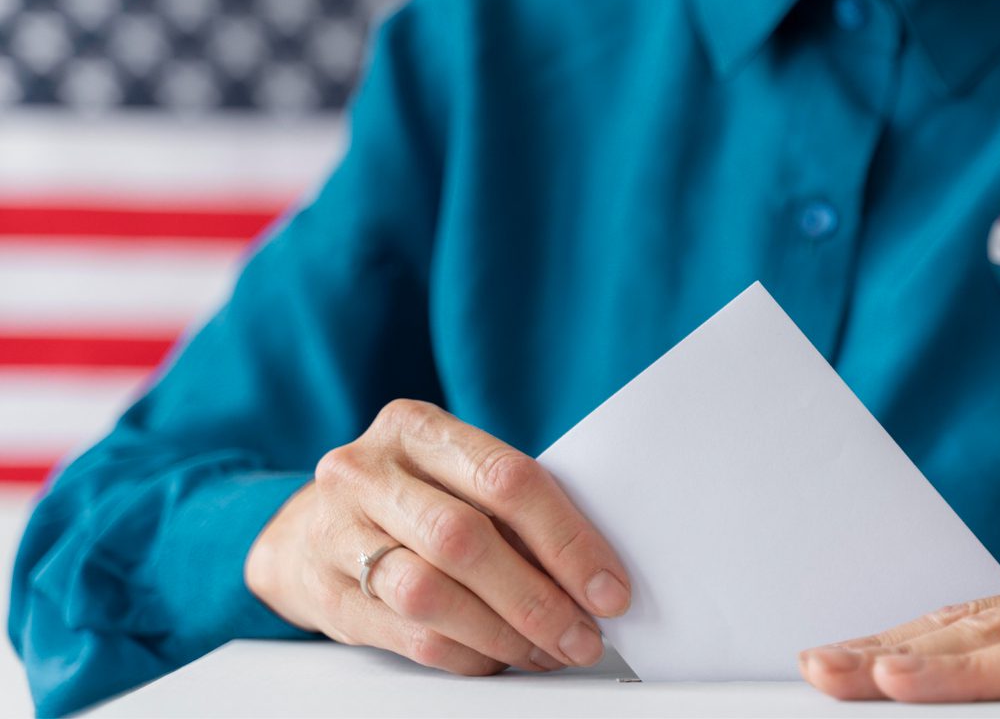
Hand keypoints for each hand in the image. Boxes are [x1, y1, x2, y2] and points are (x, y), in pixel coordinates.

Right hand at [245, 399, 630, 674]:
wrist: (304, 530)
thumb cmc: (407, 497)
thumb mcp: (450, 474)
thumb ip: (509, 504)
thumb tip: (593, 572)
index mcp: (415, 427)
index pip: (506, 479)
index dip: (566, 539)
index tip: (608, 588)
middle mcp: (367, 472)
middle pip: (466, 540)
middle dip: (538, 598)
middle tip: (585, 635)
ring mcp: (336, 532)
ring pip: (433, 595)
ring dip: (505, 634)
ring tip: (549, 651)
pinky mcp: (326, 595)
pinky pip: (411, 636)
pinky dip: (469, 655)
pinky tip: (502, 658)